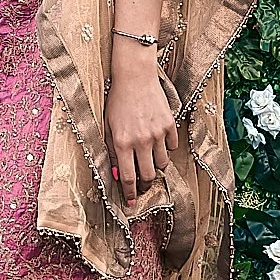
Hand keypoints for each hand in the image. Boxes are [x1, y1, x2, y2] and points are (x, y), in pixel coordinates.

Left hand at [106, 47, 177, 199]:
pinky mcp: (170, 124)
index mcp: (122, 143)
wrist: (134, 76)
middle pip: (149, 175)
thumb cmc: (116, 101)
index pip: (128, 178)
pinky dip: (166, 149)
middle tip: (142, 185)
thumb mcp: (107, 127)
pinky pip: (172, 146)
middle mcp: (141, 141)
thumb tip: (116, 174)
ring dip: (156, 166)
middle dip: (145, 185)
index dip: (130, 193)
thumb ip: (111, 151)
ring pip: (163, 163)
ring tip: (149, 162)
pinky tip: (158, 144)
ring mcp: (158, 133)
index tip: (131, 202)